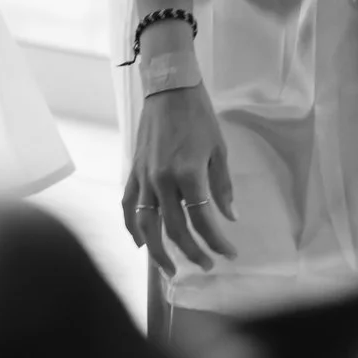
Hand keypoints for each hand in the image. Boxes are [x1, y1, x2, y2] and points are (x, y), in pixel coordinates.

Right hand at [121, 82, 238, 275]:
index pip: (202, 219)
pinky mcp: (133, 171)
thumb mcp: (218, 149)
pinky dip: (131, 227)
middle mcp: (162, 180)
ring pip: (146, 224)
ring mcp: (143, 177)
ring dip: (157, 251)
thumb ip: (221, 186)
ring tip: (169, 269)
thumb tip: (229, 217)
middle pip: (174, 228)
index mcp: (188, 173)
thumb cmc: (198, 116)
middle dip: (191, 252)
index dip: (217, 241)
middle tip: (206, 265)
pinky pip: (128, 205)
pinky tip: (139, 243)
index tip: (230, 253)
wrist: (169, 88)